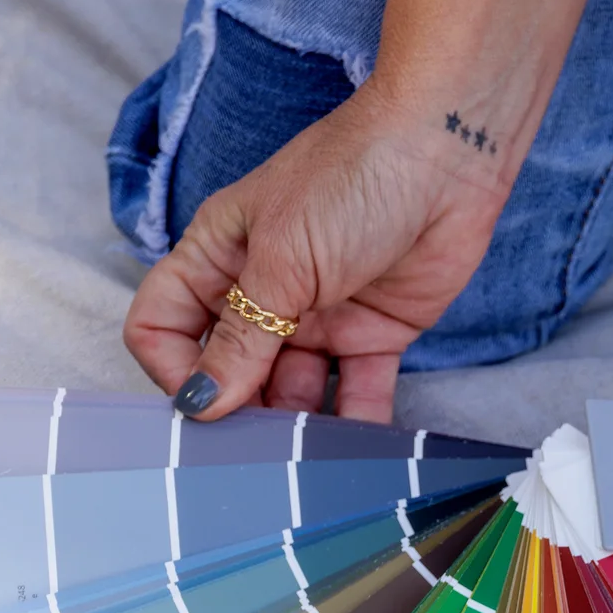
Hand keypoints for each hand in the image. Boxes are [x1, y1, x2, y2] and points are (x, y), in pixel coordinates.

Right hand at [123, 0, 591, 422]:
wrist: (450, 151)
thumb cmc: (353, 177)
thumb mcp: (282, 258)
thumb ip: (241, 336)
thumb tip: (199, 403)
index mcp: (218, 257)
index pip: (162, 324)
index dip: (171, 368)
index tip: (199, 404)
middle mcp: (262, 292)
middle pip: (228, 371)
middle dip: (235, 412)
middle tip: (251, 455)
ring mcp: (318, 316)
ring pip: (289, 392)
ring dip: (293, 428)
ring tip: (300, 461)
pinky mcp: (373, 334)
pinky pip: (354, 393)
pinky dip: (354, 425)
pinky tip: (353, 451)